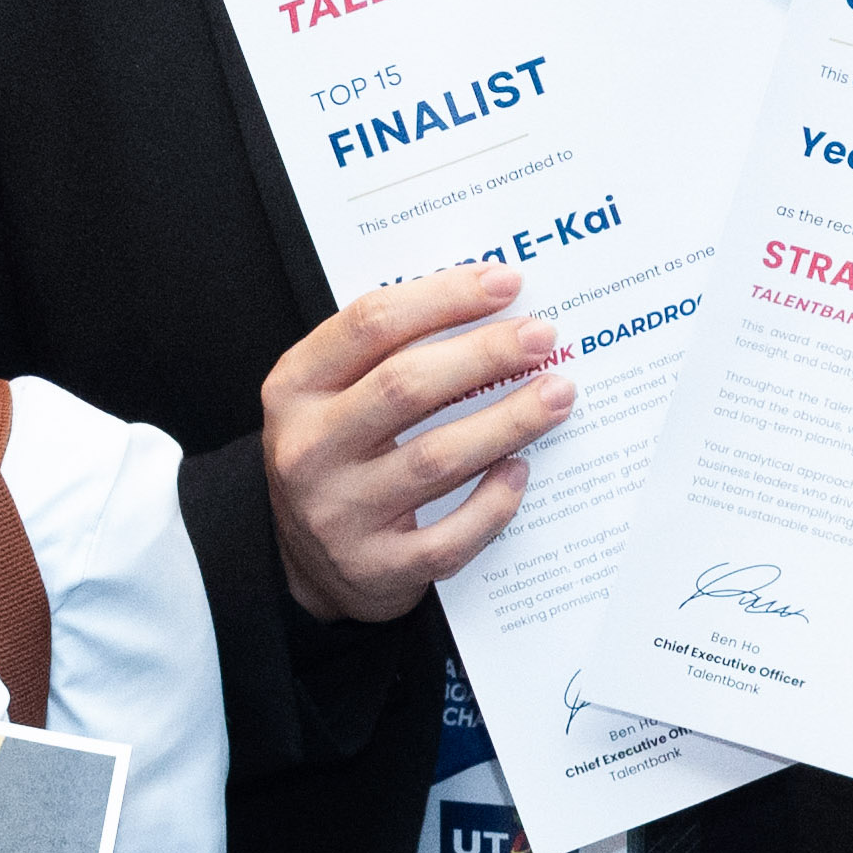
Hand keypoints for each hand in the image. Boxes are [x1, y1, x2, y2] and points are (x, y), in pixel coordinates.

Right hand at [263, 265, 570, 627]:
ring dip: (508, 421)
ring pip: (436, 459)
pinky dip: (493, 503)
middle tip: (542, 337)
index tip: (505, 283)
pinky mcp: (376, 568)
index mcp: (295, 389)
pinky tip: (520, 471)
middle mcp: (309, 450)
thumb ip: (386, 352)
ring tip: (557, 394)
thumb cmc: (337, 453)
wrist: (303, 560)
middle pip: (405, 386)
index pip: (371, 324)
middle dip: (485, 354)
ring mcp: (340, 514)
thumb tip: (489, 306)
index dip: (445, 297)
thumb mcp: (331, 393)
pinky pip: (449, 537)